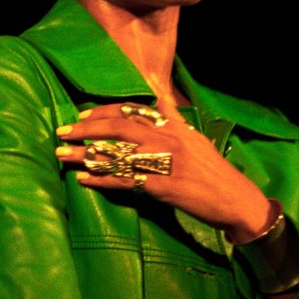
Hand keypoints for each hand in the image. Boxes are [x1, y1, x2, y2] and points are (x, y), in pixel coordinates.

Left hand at [54, 102, 273, 242]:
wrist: (236, 200)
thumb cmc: (215, 171)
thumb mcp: (195, 138)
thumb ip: (173, 118)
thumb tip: (158, 98)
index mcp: (174, 126)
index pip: (132, 111)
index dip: (104, 112)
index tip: (83, 116)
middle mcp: (167, 139)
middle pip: (119, 128)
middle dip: (86, 129)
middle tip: (63, 132)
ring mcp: (164, 163)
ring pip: (116, 155)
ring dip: (84, 155)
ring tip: (62, 155)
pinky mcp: (161, 188)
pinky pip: (124, 182)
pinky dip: (100, 180)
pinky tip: (83, 180)